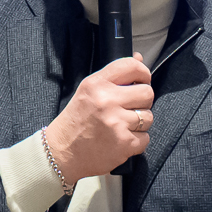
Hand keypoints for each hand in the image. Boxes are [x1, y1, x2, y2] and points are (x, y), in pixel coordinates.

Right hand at [42, 56, 153, 181]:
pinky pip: (146, 138)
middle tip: (128, 109)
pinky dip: (136, 141)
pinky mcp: (124, 143)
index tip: (142, 80)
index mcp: (96, 84)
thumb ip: (114, 76)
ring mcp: (116, 122)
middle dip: (142, 102)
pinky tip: (121, 140)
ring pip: (148, 117)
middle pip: (147, 93)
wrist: (62, 152)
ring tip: (121, 126)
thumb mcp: (88, 91)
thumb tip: (139, 58)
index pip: (132, 66)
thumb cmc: (76, 122)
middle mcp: (106, 100)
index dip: (143, 73)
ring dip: (139, 123)